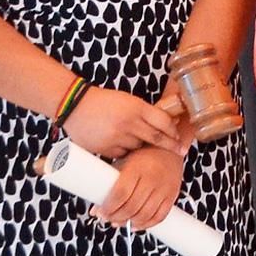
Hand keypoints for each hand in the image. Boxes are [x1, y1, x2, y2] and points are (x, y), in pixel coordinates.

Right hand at [64, 87, 185, 158]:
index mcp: (136, 108)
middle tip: (180, 151)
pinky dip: (123, 150)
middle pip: (155, 138)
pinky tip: (116, 141)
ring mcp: (116, 137)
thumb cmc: (105, 102)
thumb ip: (145, 113)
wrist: (74, 106)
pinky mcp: (105, 148)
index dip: (173, 132)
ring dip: (140, 145)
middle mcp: (128, 123)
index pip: (163, 122)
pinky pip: (122, 154)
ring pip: (138, 147)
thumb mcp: (128, 101)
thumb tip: (166, 126)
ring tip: (130, 136)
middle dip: (170, 145)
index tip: (180, 138)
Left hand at [94, 146, 185, 229]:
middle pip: (132, 207)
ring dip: (129, 223)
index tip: (101, 212)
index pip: (120, 193)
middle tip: (108, 218)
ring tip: (120, 221)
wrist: (169, 149)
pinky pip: (159, 216)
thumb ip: (109, 185)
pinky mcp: (173, 195)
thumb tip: (95, 211)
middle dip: (116, 217)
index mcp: (137, 167)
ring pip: (145, 214)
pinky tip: (136, 224)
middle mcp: (152, 177)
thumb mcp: (123, 164)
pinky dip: (146, 224)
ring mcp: (164, 187)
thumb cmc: (142, 156)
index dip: (109, 207)